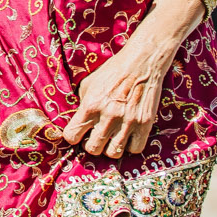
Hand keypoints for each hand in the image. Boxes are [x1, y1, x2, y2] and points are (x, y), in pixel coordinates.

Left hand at [62, 21, 183, 157]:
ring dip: (110, 147)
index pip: (71, 136)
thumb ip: (81, 104)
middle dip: (92, 144)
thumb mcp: (88, 84)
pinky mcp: (144, 124)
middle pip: (92, 149)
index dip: (74, 136)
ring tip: (112, 137)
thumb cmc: (112, 71)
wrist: (141, 63)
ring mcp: (127, 122)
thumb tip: (75, 121)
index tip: (78, 133)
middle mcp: (107, 116)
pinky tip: (127, 135)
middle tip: (96, 135)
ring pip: (113, 153)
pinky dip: (130, 146)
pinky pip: (134, 150)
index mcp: (90, 105)